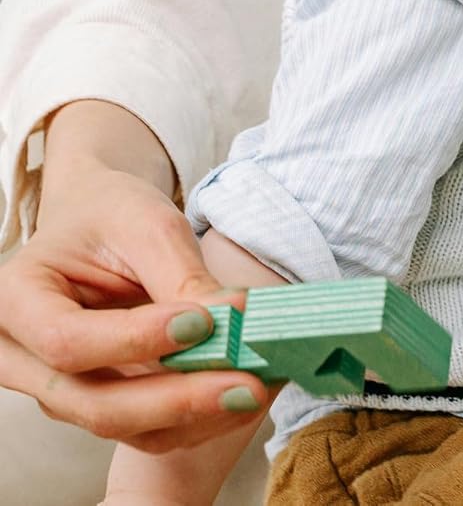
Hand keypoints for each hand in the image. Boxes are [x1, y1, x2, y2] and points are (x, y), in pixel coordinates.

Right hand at [0, 156, 270, 451]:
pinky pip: (144, 429)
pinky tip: (243, 394)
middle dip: (177, 399)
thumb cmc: (111, 213)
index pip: (68, 341)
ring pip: (124, 426)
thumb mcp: (145, 223)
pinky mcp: (99, 402)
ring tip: (258, 389)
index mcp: (17, 300)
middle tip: (248, 385)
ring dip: (196, 415)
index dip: (135, 341)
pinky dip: (197, 417)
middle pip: (94, 403)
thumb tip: (234, 320)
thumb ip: (181, 275)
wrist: (97, 222)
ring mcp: (59, 391)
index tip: (203, 323)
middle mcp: (23, 359)